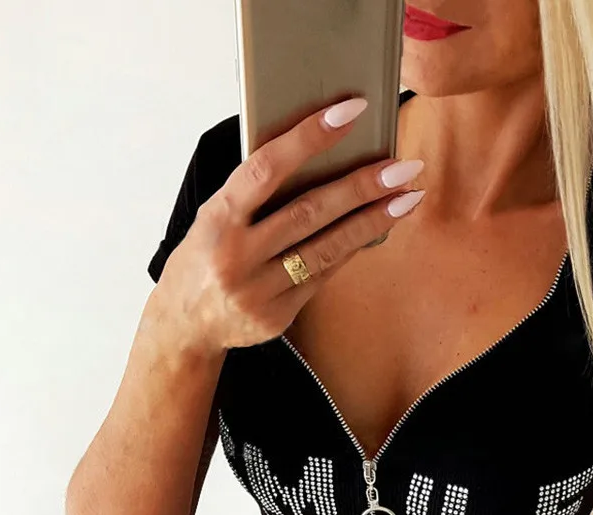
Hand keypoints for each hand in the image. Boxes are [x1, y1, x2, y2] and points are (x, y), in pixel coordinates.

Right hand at [151, 98, 425, 356]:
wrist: (185, 324)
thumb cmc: (205, 257)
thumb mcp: (215, 218)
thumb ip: (255, 194)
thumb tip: (317, 157)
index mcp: (218, 218)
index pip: (267, 169)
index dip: (309, 138)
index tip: (350, 112)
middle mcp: (236, 254)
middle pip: (309, 212)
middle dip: (361, 187)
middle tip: (403, 168)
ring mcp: (258, 290)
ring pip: (326, 249)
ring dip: (372, 222)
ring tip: (407, 198)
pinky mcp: (277, 316)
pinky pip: (324, 277)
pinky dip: (352, 249)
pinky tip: (379, 229)